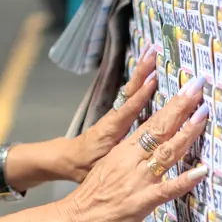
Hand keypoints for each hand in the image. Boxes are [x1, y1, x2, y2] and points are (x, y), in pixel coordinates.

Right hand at [57, 76, 208, 221]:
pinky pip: (168, 189)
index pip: (152, 122)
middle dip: (182, 106)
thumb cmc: (92, 197)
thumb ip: (130, 158)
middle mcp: (132, 159)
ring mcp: (138, 179)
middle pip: (160, 128)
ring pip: (166, 152)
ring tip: (203, 115)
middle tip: (198, 86)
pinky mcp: (142, 201)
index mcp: (124, 150)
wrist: (74, 218)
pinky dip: (185, 179)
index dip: (172, 105)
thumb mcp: (110, 167)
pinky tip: (202, 171)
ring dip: (187, 133)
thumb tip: (149, 152)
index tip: (188, 88)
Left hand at [66, 44, 161, 181]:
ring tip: (151, 53)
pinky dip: (139, 81)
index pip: (127, 109)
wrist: (68, 159)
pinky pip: (130, 95)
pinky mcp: (117, 114)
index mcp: (109, 130)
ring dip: (141, 71)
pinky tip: (149, 71)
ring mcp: (115, 113)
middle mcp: (113, 117)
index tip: (153, 79)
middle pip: (129, 91)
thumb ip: (114, 164)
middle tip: (153, 53)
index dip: (140, 96)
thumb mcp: (99, 168)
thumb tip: (131, 163)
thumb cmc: (84, 166)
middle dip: (142, 72)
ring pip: (129, 89)